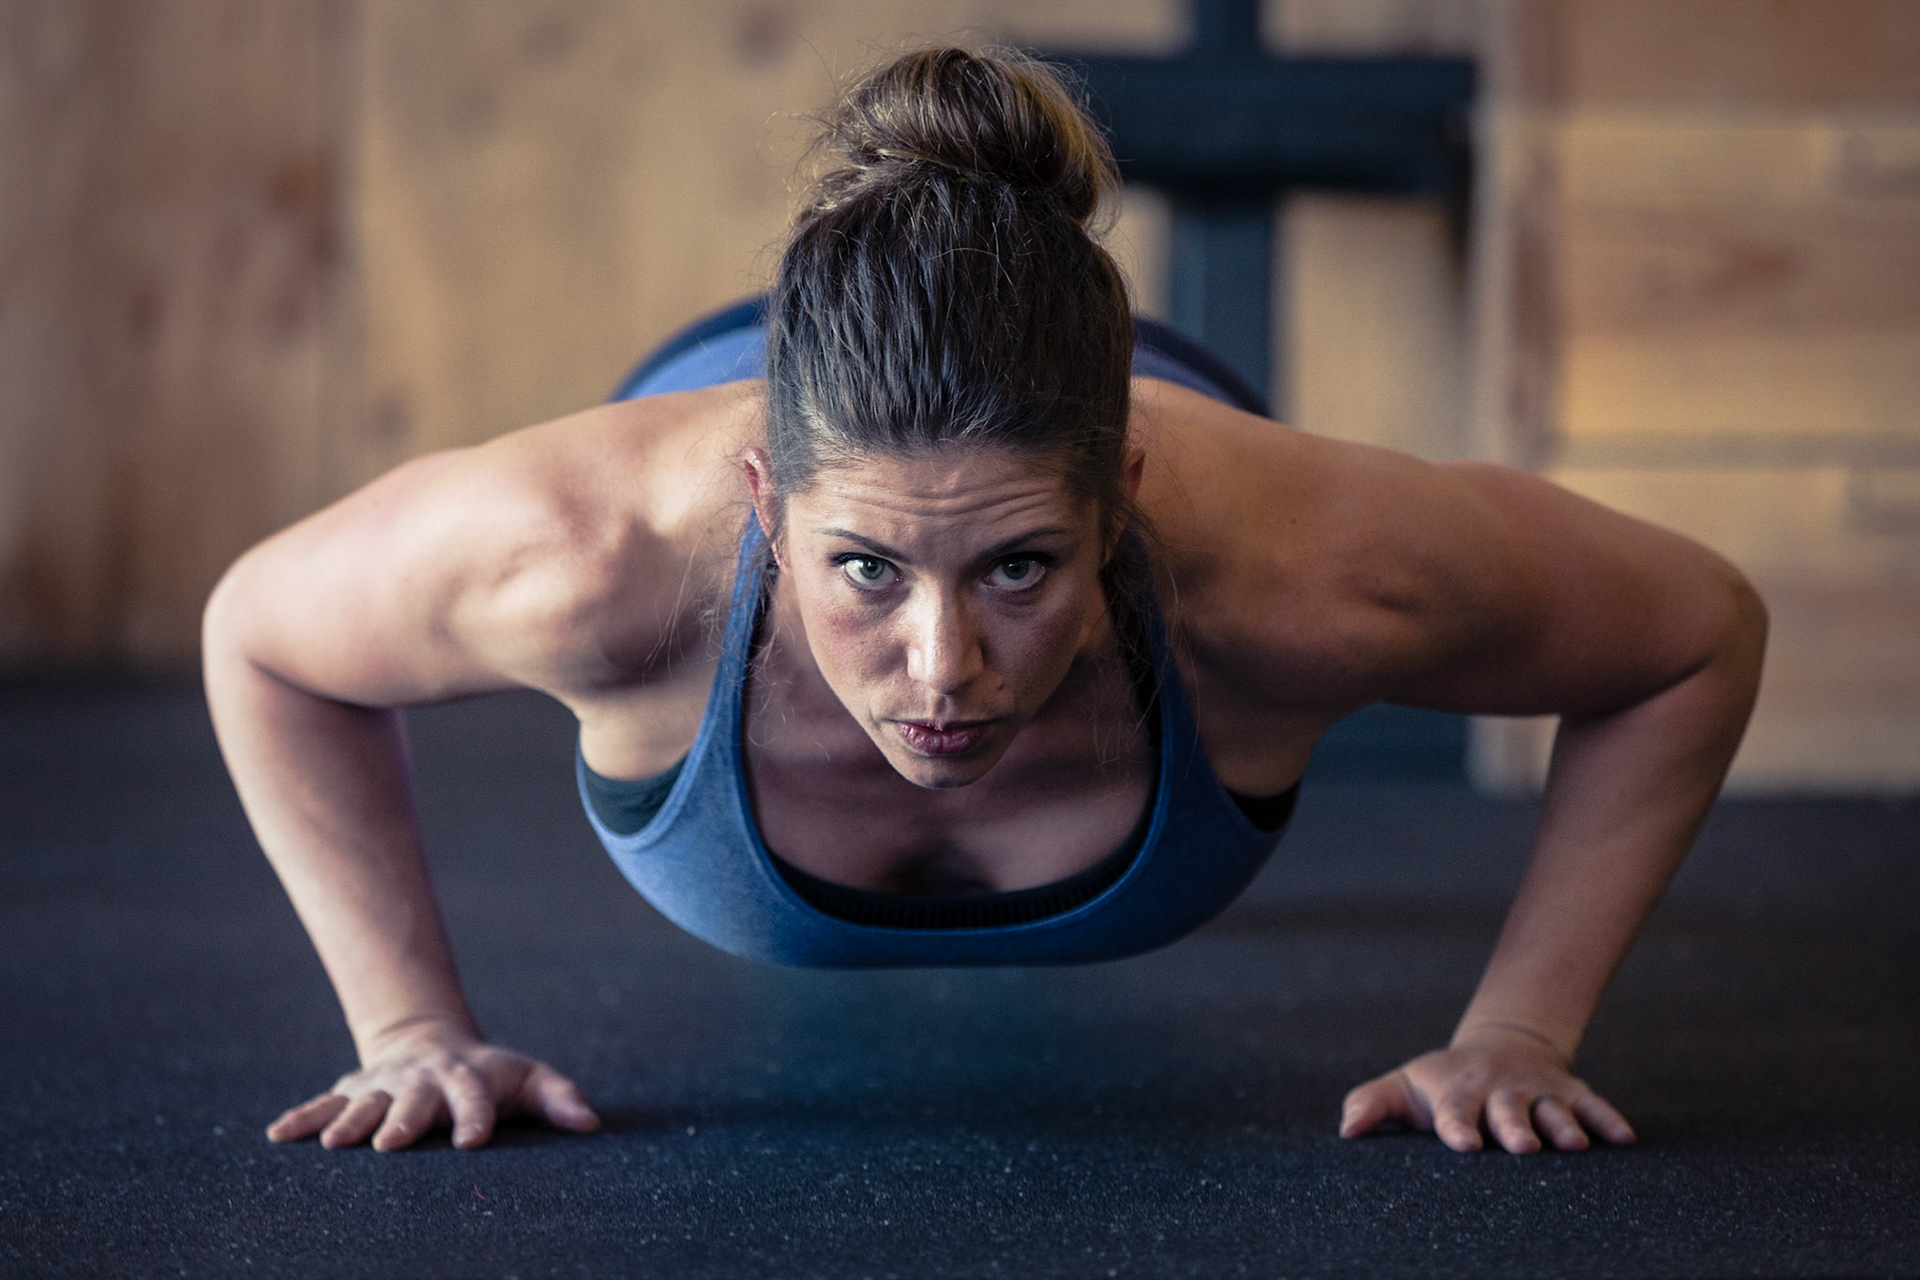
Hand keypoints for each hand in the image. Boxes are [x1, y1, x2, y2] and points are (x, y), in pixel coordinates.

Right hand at [265, 1021, 600, 1151]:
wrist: (431, 1042)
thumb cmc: (490, 1075)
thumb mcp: (527, 1078)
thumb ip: (559, 1097)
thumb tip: (592, 1123)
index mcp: (467, 1078)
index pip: (475, 1098)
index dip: (475, 1117)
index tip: (471, 1141)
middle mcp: (422, 1080)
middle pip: (413, 1101)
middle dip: (402, 1121)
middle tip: (391, 1144)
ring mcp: (383, 1085)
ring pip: (364, 1103)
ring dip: (349, 1121)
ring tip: (334, 1144)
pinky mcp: (352, 1091)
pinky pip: (323, 1104)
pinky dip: (302, 1118)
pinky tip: (278, 1135)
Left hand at [1338, 1023, 1634, 1153]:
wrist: (1499, 1045)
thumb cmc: (1443, 1081)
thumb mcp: (1406, 1087)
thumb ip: (1373, 1104)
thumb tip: (1346, 1130)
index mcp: (1457, 1092)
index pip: (1454, 1111)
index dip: (1457, 1126)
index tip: (1463, 1145)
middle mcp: (1500, 1090)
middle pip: (1508, 1111)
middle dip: (1515, 1127)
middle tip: (1523, 1147)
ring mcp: (1538, 1090)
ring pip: (1552, 1109)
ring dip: (1563, 1125)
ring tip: (1572, 1144)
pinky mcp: (1571, 1092)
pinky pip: (1594, 1105)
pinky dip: (1608, 1119)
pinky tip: (1624, 1138)